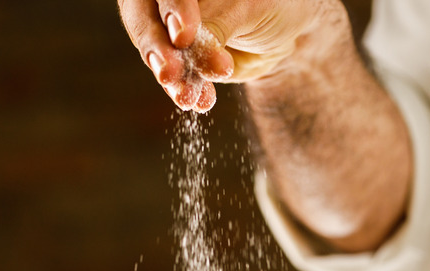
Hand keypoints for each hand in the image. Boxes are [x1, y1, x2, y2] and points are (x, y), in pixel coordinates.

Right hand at [118, 0, 321, 112]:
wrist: (286, 26)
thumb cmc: (270, 2)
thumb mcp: (247, 7)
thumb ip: (217, 24)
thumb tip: (191, 52)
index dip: (171, 9)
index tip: (184, 34)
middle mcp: (168, 1)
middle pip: (144, 18)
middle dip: (157, 48)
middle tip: (170, 73)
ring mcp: (168, 28)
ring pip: (156, 51)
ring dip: (171, 78)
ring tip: (187, 97)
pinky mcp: (180, 59)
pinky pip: (175, 76)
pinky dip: (185, 90)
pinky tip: (198, 102)